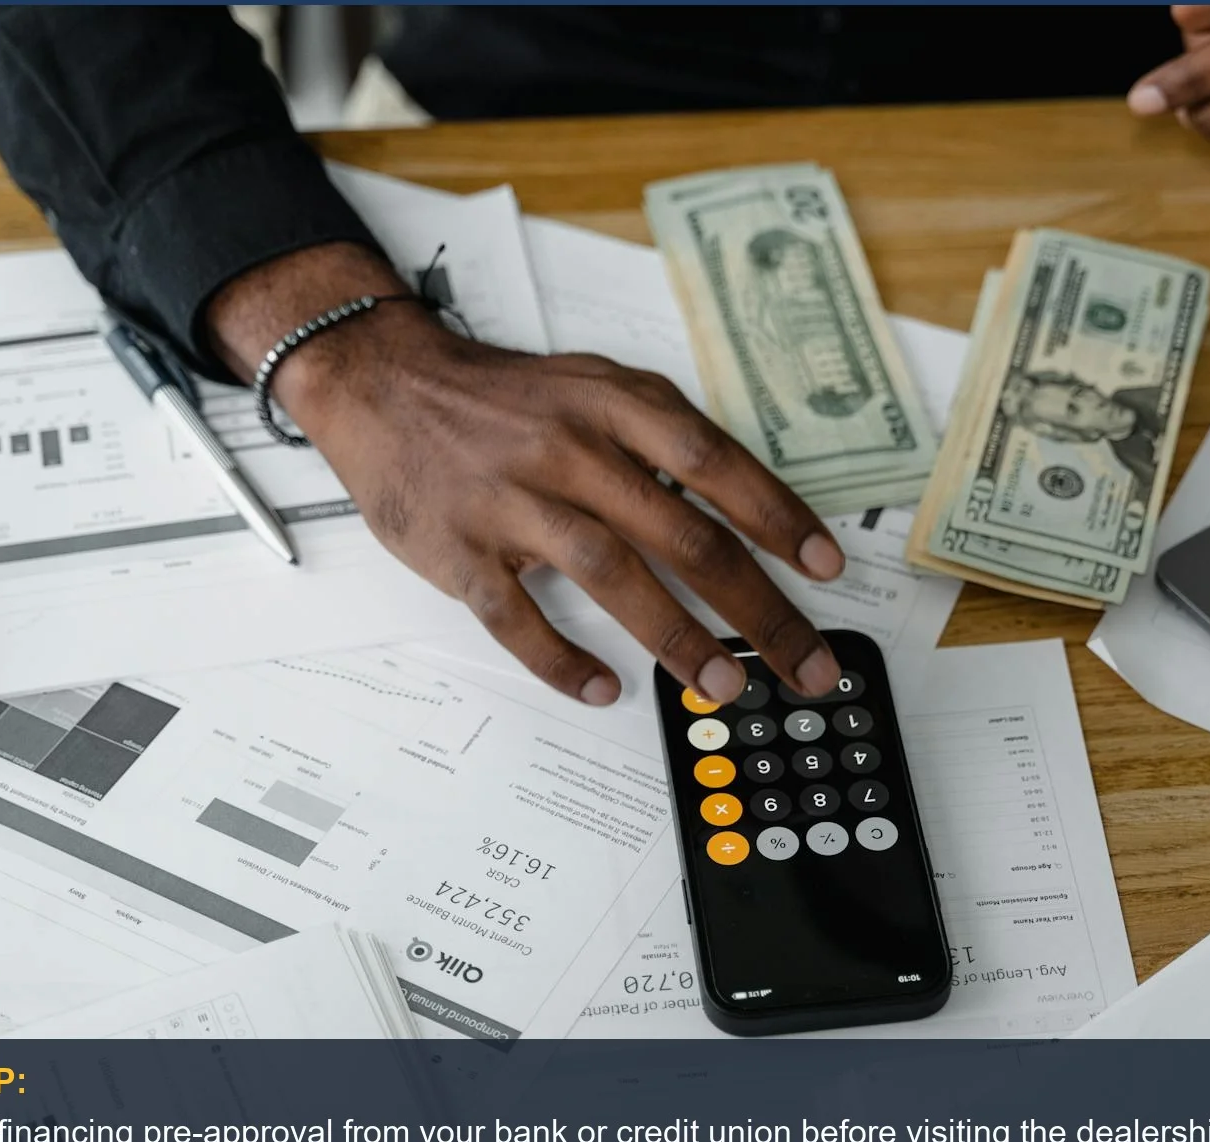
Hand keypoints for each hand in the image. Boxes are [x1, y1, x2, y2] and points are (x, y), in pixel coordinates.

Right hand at [206, 243, 844, 706]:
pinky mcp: (459, 550)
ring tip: (725, 686)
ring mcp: (513, 501)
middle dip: (758, 610)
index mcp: (615, 406)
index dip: (778, 519)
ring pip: (611, 577)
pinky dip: (561, 659)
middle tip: (804, 663)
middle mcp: (572, 450)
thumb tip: (748, 509)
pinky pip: (515, 617)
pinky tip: (601, 688)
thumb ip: (666, 438)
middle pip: (685, 538)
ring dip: (678, 640)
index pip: (717, 465)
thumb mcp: (596, 386)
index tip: (824, 569)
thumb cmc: (506, 398)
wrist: (385, 384)